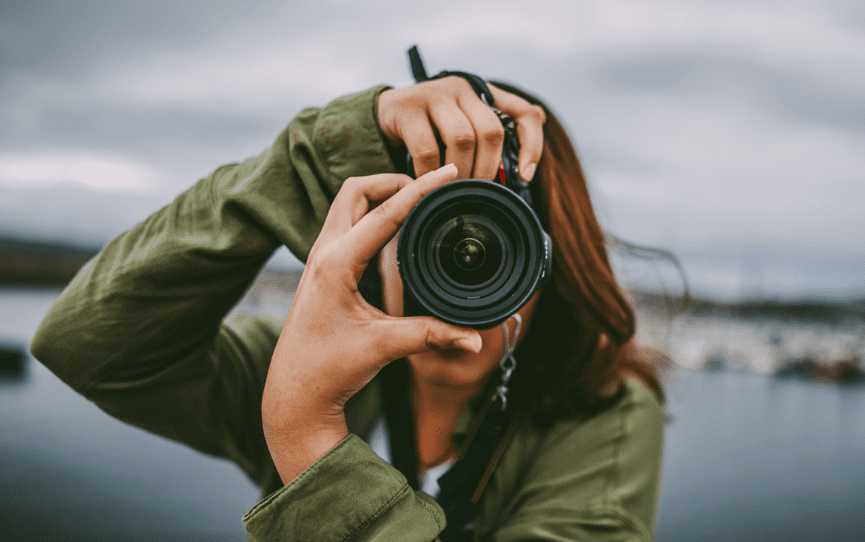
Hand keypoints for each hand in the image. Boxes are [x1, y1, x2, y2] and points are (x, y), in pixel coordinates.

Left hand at [261, 164, 482, 482]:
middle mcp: (324, 253)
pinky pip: (347, 224)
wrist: (294, 393)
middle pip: (357, 190)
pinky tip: (396, 228)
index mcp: (337, 263)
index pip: (386, 212)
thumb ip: (432, 336)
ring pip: (348, 204)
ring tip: (418, 200)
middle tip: (430, 186)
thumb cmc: (328, 369)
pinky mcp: (323, 270)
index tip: (448, 173)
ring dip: (380, 194)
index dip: (421, 189)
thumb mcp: (384, 347)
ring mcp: (320, 259)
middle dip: (394, 180)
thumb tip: (475, 339)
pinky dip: (372, 214)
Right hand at [377, 77, 545, 181]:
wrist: (382, 118)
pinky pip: (427, 149)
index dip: (532, 145)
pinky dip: (431, 175)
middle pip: (491, 131)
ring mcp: (434, 94)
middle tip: (477, 192)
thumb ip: (488, 144)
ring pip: (462, 138)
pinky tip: (428, 186)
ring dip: (461, 173)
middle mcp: (462, 89)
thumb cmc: (429, 131)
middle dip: (488, 169)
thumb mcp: (461, 132)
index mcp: (483, 95)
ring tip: (453, 192)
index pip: (524, 113)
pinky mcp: (408, 108)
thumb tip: (524, 169)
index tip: (526, 175)